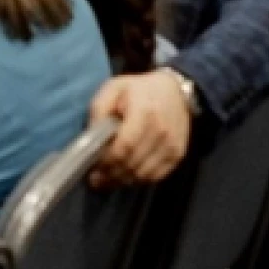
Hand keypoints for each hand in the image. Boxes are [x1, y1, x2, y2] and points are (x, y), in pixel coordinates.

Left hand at [89, 69, 191, 187]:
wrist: (175, 91)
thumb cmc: (139, 89)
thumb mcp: (113, 88)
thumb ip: (99, 110)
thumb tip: (91, 136)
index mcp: (144, 112)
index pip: (125, 146)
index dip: (108, 161)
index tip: (93, 167)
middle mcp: (161, 132)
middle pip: (133, 164)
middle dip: (111, 175)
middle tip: (96, 180)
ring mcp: (171, 145)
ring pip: (143, 175)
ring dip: (123, 180)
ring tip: (107, 180)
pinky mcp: (177, 155)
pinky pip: (155, 176)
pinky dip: (138, 180)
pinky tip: (125, 176)